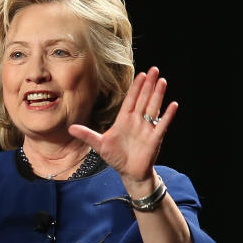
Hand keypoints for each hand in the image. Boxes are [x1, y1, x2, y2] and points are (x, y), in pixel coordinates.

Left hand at [68, 66, 177, 193]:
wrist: (129, 173)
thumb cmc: (115, 157)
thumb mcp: (99, 145)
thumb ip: (87, 135)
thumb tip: (70, 128)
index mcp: (124, 120)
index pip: (131, 99)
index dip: (136, 87)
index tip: (141, 74)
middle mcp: (137, 121)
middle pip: (143, 99)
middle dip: (149, 85)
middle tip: (154, 69)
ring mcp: (146, 128)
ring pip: (153, 108)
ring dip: (158, 95)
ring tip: (162, 81)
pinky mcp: (155, 138)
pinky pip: (162, 124)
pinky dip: (167, 115)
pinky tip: (173, 105)